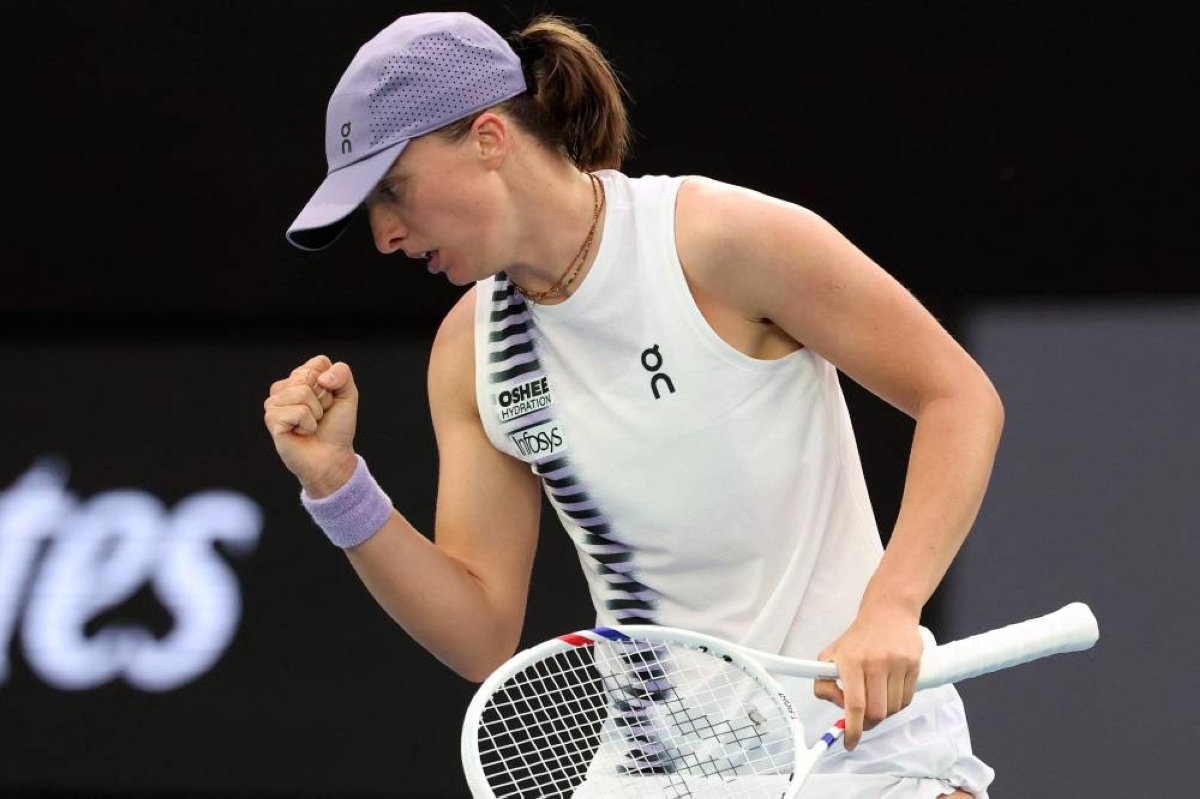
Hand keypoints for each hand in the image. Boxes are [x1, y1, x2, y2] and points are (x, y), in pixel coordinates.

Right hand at [263, 354, 358, 496]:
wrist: (332, 456)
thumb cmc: (336, 427)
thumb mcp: (348, 395)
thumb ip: (342, 373)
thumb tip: (322, 378)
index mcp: (299, 378)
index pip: (319, 362)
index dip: (332, 383)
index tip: (330, 401)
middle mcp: (283, 388)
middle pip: (309, 376)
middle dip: (324, 398)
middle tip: (320, 415)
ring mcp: (274, 403)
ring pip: (303, 392)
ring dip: (316, 413)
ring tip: (310, 424)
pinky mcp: (271, 419)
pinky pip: (299, 411)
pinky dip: (308, 425)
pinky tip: (302, 433)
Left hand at [813, 601, 923, 750]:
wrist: (888, 612)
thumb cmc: (858, 637)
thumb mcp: (830, 655)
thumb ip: (824, 683)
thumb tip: (837, 709)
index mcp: (851, 661)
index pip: (854, 704)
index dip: (853, 728)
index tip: (850, 742)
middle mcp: (875, 662)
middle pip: (877, 712)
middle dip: (869, 723)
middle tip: (864, 721)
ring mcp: (897, 664)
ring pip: (893, 708)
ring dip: (884, 712)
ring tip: (877, 698)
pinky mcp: (914, 664)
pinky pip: (907, 699)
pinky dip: (897, 703)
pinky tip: (890, 691)